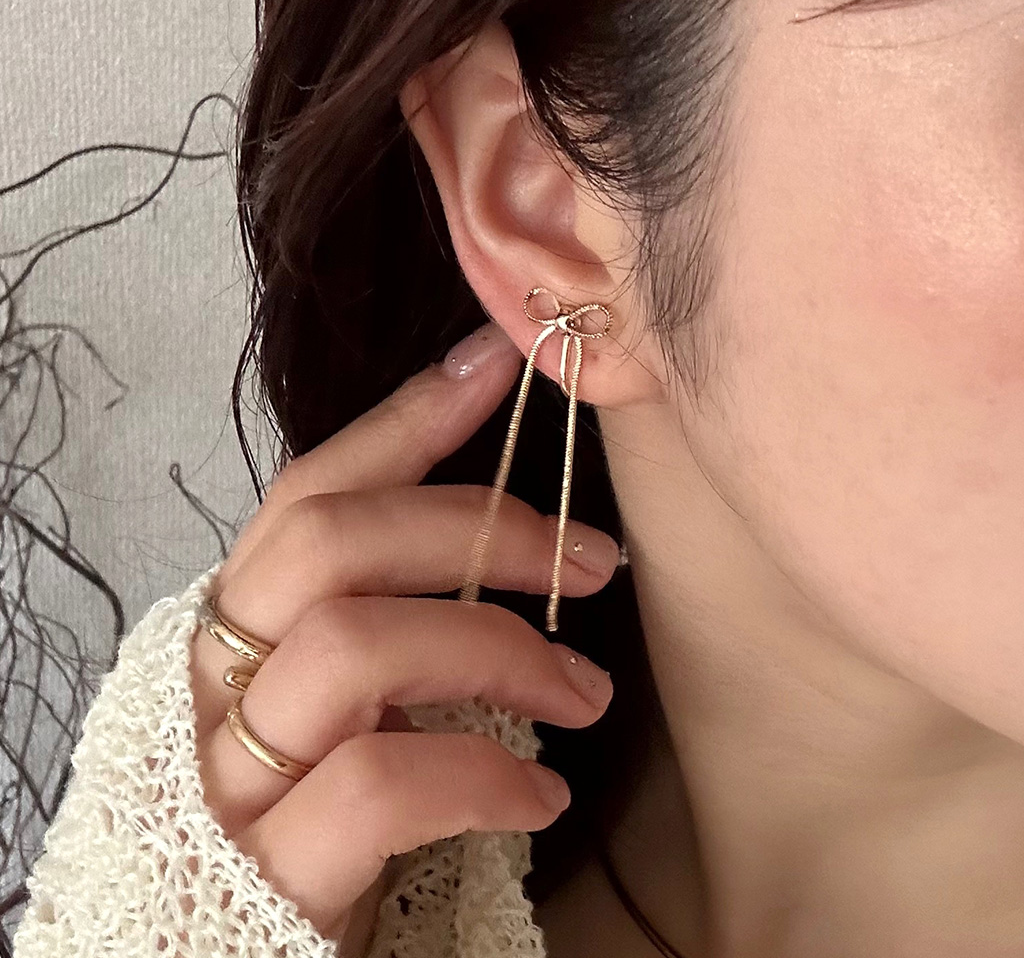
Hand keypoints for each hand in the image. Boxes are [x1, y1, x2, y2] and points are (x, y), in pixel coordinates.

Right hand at [189, 322, 618, 953]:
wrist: (256, 949)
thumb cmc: (335, 797)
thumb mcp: (362, 686)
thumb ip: (395, 606)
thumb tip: (507, 515)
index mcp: (247, 621)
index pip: (314, 490)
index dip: (408, 416)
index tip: (501, 359)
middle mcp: (223, 680)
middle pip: (333, 544)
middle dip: (479, 530)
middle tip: (594, 560)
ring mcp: (238, 773)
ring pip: (355, 646)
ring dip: (500, 648)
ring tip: (586, 690)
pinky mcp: (275, 869)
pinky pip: (379, 785)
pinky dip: (484, 773)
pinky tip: (543, 792)